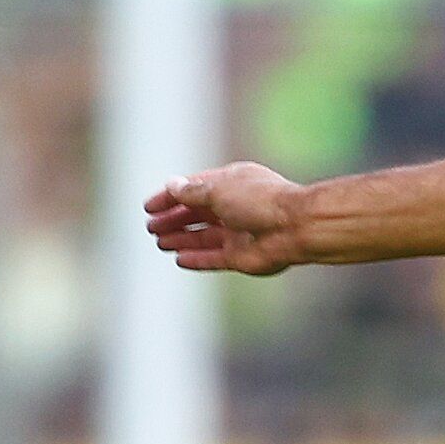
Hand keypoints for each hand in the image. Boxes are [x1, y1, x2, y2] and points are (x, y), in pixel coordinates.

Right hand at [143, 164, 312, 274]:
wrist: (295, 227)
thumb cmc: (260, 201)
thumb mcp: (218, 189)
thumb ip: (193, 192)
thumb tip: (172, 185)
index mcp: (231, 184)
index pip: (194, 189)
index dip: (171, 197)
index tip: (149, 207)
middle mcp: (234, 208)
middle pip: (197, 214)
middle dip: (174, 220)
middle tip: (151, 226)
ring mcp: (239, 233)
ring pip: (204, 237)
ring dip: (182, 239)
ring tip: (160, 242)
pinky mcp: (242, 257)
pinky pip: (214, 258)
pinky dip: (197, 259)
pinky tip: (179, 259)